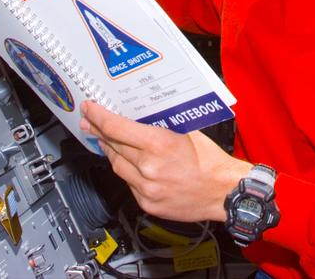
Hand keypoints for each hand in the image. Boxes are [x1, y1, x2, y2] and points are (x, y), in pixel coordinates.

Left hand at [81, 101, 250, 222]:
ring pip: (117, 166)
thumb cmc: (211, 161)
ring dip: (111, 152)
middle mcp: (149, 167)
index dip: (99, 117)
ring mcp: (147, 188)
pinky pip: (129, 184)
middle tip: (91, 123)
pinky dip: (127, 172)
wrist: (224, 191)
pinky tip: (129, 165)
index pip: (117, 128)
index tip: (89, 110)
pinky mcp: (148, 204)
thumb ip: (160, 126)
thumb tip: (137, 118)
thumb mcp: (187, 132)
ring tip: (106, 142)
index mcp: (159, 144)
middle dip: (100, 132)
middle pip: (113, 146)